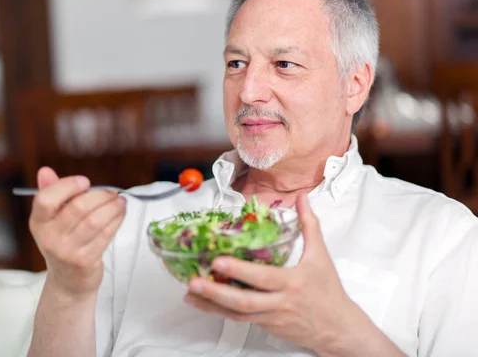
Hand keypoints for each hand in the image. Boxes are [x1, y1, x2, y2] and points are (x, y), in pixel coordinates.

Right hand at [29, 167, 126, 300]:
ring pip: (95, 220)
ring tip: (120, 201)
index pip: (46, 199)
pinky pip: (105, 234)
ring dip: (112, 207)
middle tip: (112, 192)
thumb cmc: (64, 242)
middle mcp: (49, 237)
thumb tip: (45, 170)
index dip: (67, 186)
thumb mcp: (52, 219)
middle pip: (77, 207)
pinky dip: (116, 220)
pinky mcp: (85, 261)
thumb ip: (51, 193)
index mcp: (38, 222)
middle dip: (100, 195)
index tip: (85, 182)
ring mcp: (67, 251)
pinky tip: (120, 214)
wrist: (68, 281)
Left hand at [183, 194, 401, 355]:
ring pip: (237, 314)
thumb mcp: (321, 256)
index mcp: (292, 282)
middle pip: (244, 301)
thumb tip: (302, 199)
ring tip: (190, 295)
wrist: (338, 328)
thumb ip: (309, 225)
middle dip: (216, 293)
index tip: (218, 262)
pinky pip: (240, 319)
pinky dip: (220, 312)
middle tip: (194, 282)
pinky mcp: (266, 325)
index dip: (239, 271)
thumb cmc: (328, 291)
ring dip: (211, 305)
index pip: (263, 278)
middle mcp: (279, 302)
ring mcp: (270, 317)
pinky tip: (204, 303)